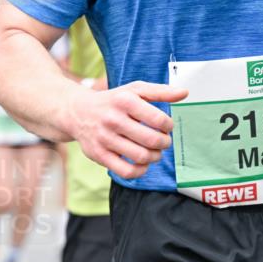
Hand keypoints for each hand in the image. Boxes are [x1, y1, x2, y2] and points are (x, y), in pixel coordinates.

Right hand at [65, 81, 187, 178]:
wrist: (78, 112)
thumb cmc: (113, 101)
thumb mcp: (134, 90)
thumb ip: (160, 91)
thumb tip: (184, 93)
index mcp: (124, 100)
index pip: (158, 119)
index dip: (169, 126)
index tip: (166, 127)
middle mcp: (113, 119)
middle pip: (152, 140)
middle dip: (164, 143)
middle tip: (164, 141)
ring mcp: (104, 138)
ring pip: (141, 156)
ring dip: (155, 157)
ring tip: (154, 152)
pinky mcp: (98, 154)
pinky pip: (126, 171)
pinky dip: (140, 170)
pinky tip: (142, 163)